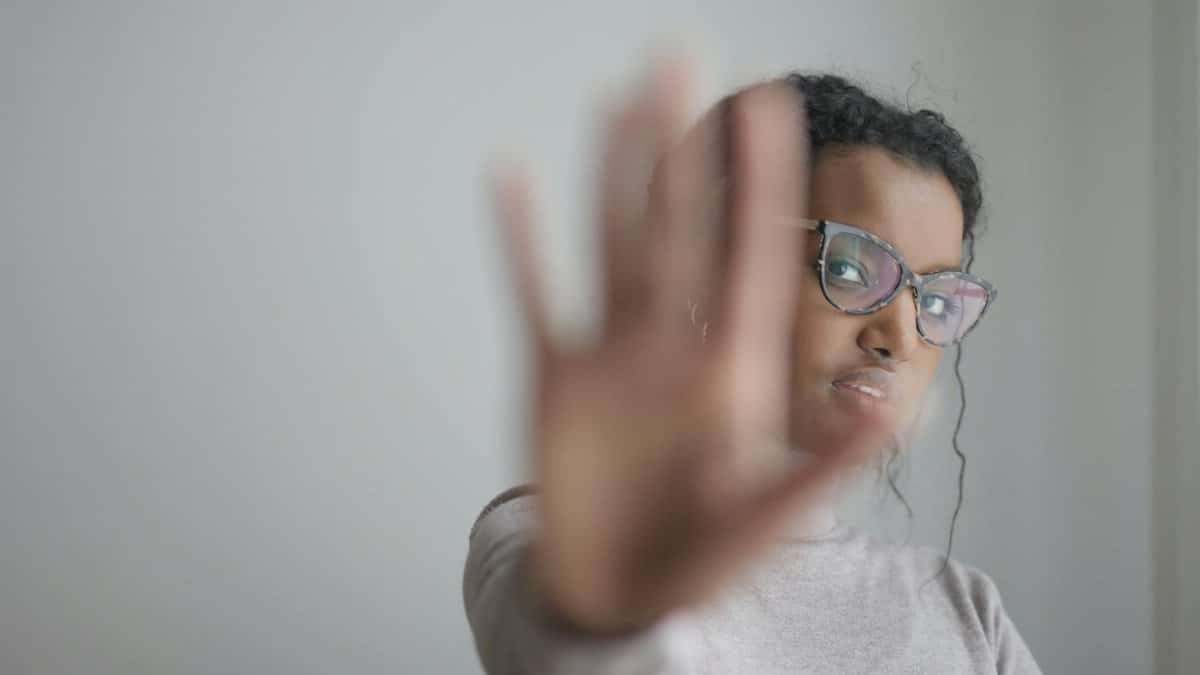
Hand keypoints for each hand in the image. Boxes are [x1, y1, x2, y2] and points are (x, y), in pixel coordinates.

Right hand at [492, 53, 880, 634]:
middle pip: (676, 228)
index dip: (759, 182)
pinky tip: (512, 180)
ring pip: (611, 243)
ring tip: (613, 99)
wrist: (619, 599)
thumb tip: (888, 405)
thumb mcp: (772, 515)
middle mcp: (671, 347)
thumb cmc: (698, 561)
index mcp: (730, 371)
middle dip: (677, 146)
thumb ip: (827, 461)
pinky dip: (521, 238)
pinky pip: (534, 292)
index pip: (750, 256)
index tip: (766, 107)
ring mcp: (610, 356)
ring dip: (610, 172)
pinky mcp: (554, 377)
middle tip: (677, 62)